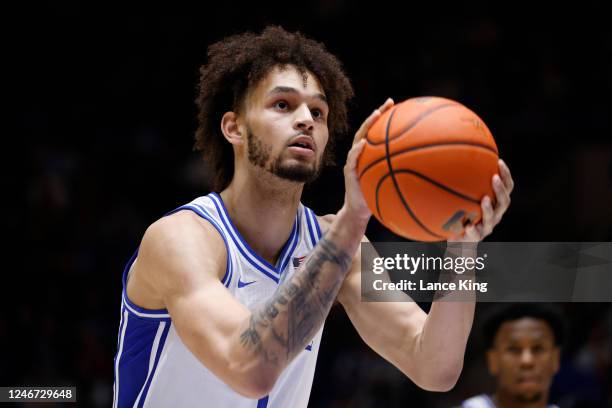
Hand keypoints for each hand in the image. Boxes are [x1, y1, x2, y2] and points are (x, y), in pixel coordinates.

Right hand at [342, 98, 394, 222]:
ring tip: (376, 115)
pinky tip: (364, 145)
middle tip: (389, 103)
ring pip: (358, 139)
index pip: (377, 132)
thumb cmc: (378, 198)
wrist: (360, 212)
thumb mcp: (393, 186)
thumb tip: (430, 172)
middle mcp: (361, 154)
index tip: (398, 105)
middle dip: (377, 114)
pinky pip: (352, 159)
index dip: (386, 118)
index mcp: (370, 155)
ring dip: (367, 125)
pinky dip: (357, 151)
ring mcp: (353, 162)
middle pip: (368, 129)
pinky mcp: (349, 172)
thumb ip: (404, 175)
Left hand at [449, 159, 513, 242]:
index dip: (506, 176)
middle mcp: (495, 215)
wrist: (459, 242)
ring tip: (485, 199)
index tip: (499, 162)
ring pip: (492, 218)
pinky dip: (472, 229)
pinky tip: (467, 224)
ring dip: (489, 208)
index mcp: (496, 204)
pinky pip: (475, 233)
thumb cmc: (462, 216)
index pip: (507, 188)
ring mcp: (487, 227)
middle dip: (500, 189)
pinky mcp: (476, 238)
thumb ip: (464, 186)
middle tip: (494, 178)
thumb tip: (452, 159)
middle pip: (504, 202)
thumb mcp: (463, 200)